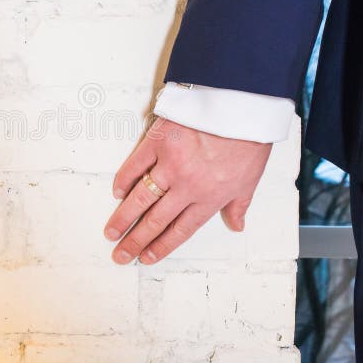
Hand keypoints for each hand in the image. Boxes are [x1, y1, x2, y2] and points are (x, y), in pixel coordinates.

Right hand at [105, 117, 271, 264]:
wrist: (240, 104)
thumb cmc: (248, 138)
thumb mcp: (251, 178)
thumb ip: (239, 204)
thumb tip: (236, 224)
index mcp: (210, 197)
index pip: (180, 230)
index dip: (162, 247)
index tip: (147, 257)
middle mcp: (187, 186)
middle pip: (156, 220)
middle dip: (135, 241)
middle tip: (121, 254)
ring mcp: (170, 164)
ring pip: (141, 198)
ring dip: (123, 217)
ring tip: (111, 231)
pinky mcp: (158, 142)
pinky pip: (135, 165)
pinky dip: (124, 180)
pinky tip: (117, 193)